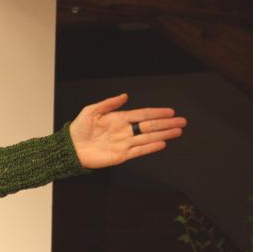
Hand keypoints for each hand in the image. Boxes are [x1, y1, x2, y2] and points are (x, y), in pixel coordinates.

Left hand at [68, 93, 186, 168]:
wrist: (70, 149)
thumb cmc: (78, 129)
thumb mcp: (90, 111)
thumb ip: (108, 104)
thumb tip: (124, 96)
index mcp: (119, 118)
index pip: (143, 114)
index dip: (157, 113)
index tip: (171, 112)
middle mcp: (125, 130)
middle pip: (150, 126)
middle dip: (166, 123)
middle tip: (182, 122)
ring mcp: (124, 143)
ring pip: (148, 138)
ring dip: (163, 134)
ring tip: (178, 132)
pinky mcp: (121, 156)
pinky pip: (139, 151)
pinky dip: (150, 148)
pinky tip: (162, 143)